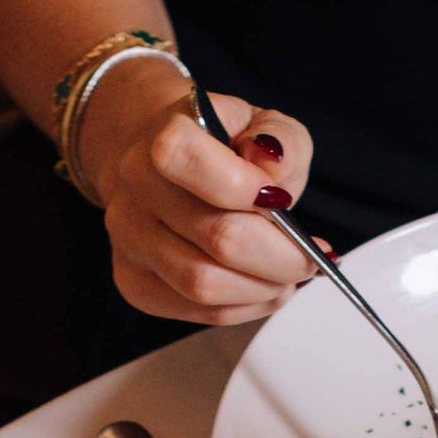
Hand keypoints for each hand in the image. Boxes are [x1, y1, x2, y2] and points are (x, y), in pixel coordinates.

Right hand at [76, 72, 323, 329]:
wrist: (167, 171)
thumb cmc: (223, 150)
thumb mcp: (265, 126)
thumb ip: (281, 141)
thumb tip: (271, 166)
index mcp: (163, 134)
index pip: (186, 158)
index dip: (244, 187)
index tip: (280, 201)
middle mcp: (135, 186)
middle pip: (217, 238)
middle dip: (279, 256)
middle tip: (308, 258)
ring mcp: (128, 239)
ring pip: (206, 286)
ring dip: (264, 288)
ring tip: (287, 274)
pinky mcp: (134, 283)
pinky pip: (200, 312)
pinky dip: (246, 306)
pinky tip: (261, 287)